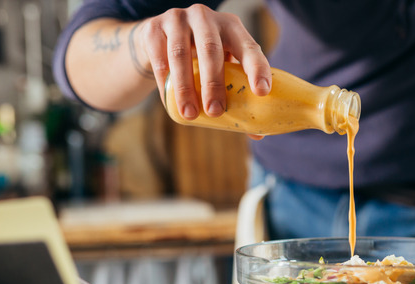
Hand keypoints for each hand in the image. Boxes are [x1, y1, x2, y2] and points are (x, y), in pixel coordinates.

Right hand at [136, 4, 271, 118]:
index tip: (261, 92)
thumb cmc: (201, 58)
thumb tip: (258, 134)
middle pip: (211, 49)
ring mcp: (177, 19)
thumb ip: (237, 93)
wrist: (160, 39)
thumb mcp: (222, 67)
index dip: (257, 68)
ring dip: (186, 87)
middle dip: (214, 83)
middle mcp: (205, 17)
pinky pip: (159, 58)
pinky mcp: (153, 28)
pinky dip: (166, 83)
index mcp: (231, 27)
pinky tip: (170, 102)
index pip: (249, 47)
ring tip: (190, 114)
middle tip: (215, 112)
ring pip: (180, 54)